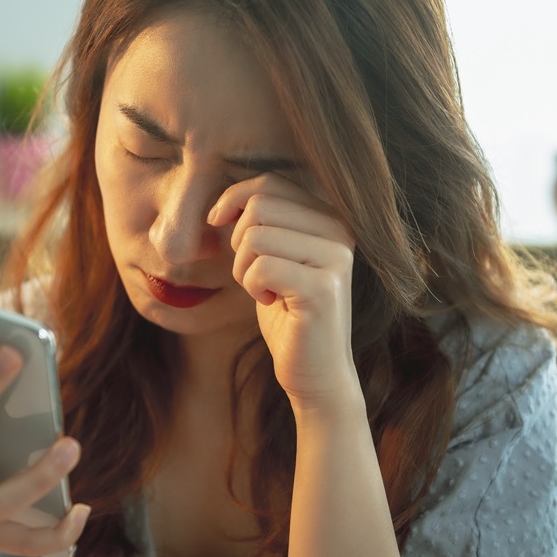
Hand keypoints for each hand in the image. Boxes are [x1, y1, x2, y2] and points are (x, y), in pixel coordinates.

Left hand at [208, 173, 360, 412]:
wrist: (315, 372)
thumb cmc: (287, 313)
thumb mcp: (273, 256)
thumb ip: (263, 222)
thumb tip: (226, 199)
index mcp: (331, 217)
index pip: (271, 184)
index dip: (234, 198)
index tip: (216, 221)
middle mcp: (340, 231)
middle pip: (260, 206)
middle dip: (238, 240)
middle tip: (252, 274)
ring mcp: (335, 258)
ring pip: (256, 235)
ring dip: (244, 268)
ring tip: (263, 290)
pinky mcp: (322, 288)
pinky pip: (261, 267)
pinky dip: (252, 287)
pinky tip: (271, 302)